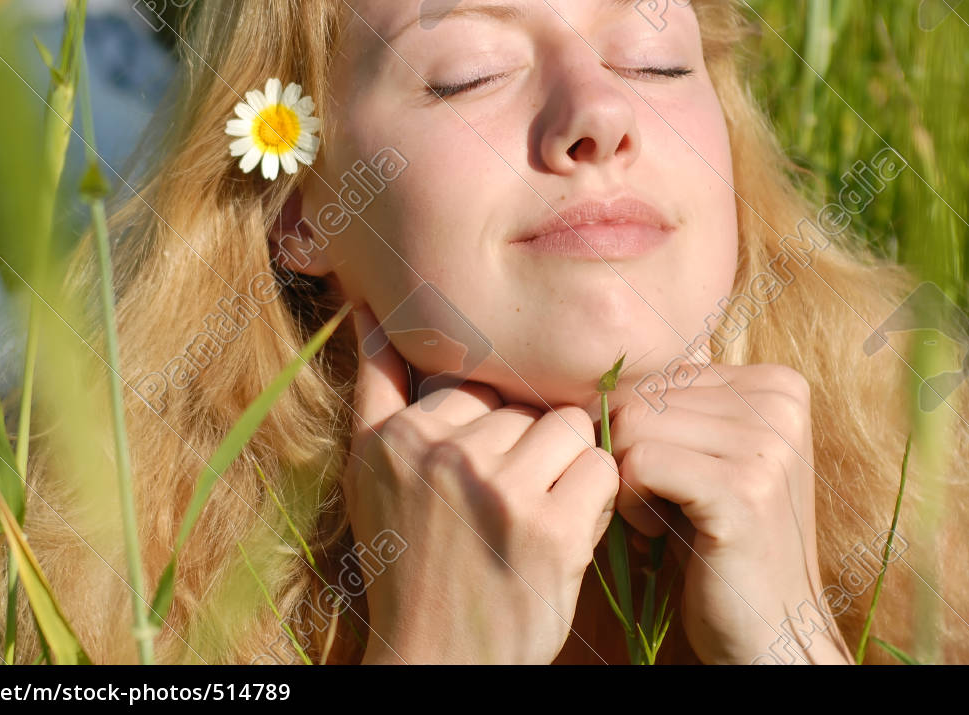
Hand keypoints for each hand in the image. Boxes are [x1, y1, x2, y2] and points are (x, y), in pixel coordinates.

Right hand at [344, 303, 619, 663]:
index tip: (488, 469)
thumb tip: (367, 308)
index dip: (495, 425)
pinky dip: (597, 497)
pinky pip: (601, 469)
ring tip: (545, 506)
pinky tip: (569, 528)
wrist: (434, 660)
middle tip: (513, 499)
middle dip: (531, 444)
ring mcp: (500, 490)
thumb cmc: (405, 563)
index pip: (477, 384)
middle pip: (525, 404)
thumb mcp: (369, 472)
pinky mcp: (551, 530)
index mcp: (400, 437)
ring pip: (569, 426)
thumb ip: (376, 388)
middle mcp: (446, 455)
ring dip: (569, 464)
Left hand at [612, 361, 851, 663]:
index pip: (656, 373)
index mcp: (775, 384)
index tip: (671, 478)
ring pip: (630, 424)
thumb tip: (593, 363)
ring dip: (626, 480)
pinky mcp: (742, 488)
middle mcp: (779, 401)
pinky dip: (630, 503)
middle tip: (661, 504)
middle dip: (627, 454)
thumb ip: (671, 403)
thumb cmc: (715, 538)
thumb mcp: (701, 453)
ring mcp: (767, 444)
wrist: (767, 629)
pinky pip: (637, 463)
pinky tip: (660, 534)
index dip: (637, 429)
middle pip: (638, 395)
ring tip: (663, 518)